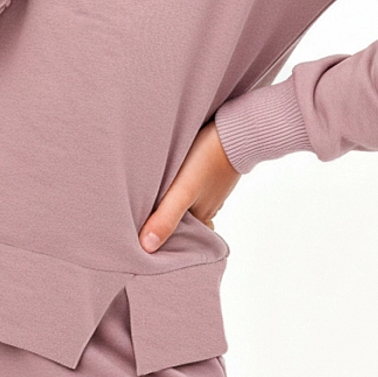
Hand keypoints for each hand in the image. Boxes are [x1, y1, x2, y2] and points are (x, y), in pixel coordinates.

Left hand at [139, 120, 240, 252]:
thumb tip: (146, 247)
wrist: (237, 129)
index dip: (162, 240)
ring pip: (187, 202)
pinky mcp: (211, 170)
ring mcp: (212, 189)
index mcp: (202, 218)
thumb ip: (166, 217)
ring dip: (171, 200)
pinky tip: (169, 175)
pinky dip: (181, 184)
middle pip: (183, 221)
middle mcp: (209, 207)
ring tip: (149, 196)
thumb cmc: (208, 158)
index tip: (142, 240)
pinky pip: (193, 184)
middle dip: (165, 220)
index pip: (180, 239)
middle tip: (140, 216)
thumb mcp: (183, 191)